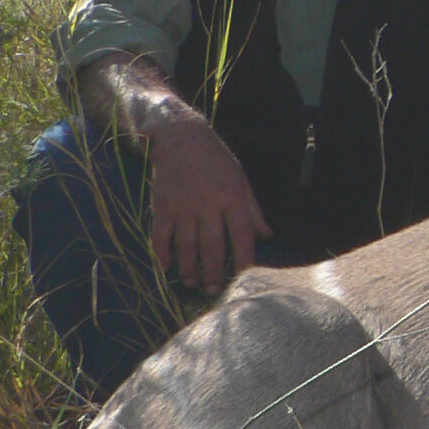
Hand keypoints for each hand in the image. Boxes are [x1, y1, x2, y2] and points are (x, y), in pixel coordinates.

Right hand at [144, 115, 271, 294]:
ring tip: (192, 283)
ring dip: (189, 268)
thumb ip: (253, 210)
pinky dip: (162, 253)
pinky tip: (166, 267)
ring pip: (186, 245)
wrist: (181, 139)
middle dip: (213, 271)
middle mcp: (208, 205)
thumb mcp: (241, 180)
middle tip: (213, 289)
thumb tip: (267, 235)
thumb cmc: (216, 160)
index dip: (243, 257)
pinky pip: (160, 236)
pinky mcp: (162, 207)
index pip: (241, 234)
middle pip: (212, 246)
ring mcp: (183, 207)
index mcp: (232, 197)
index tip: (244, 275)